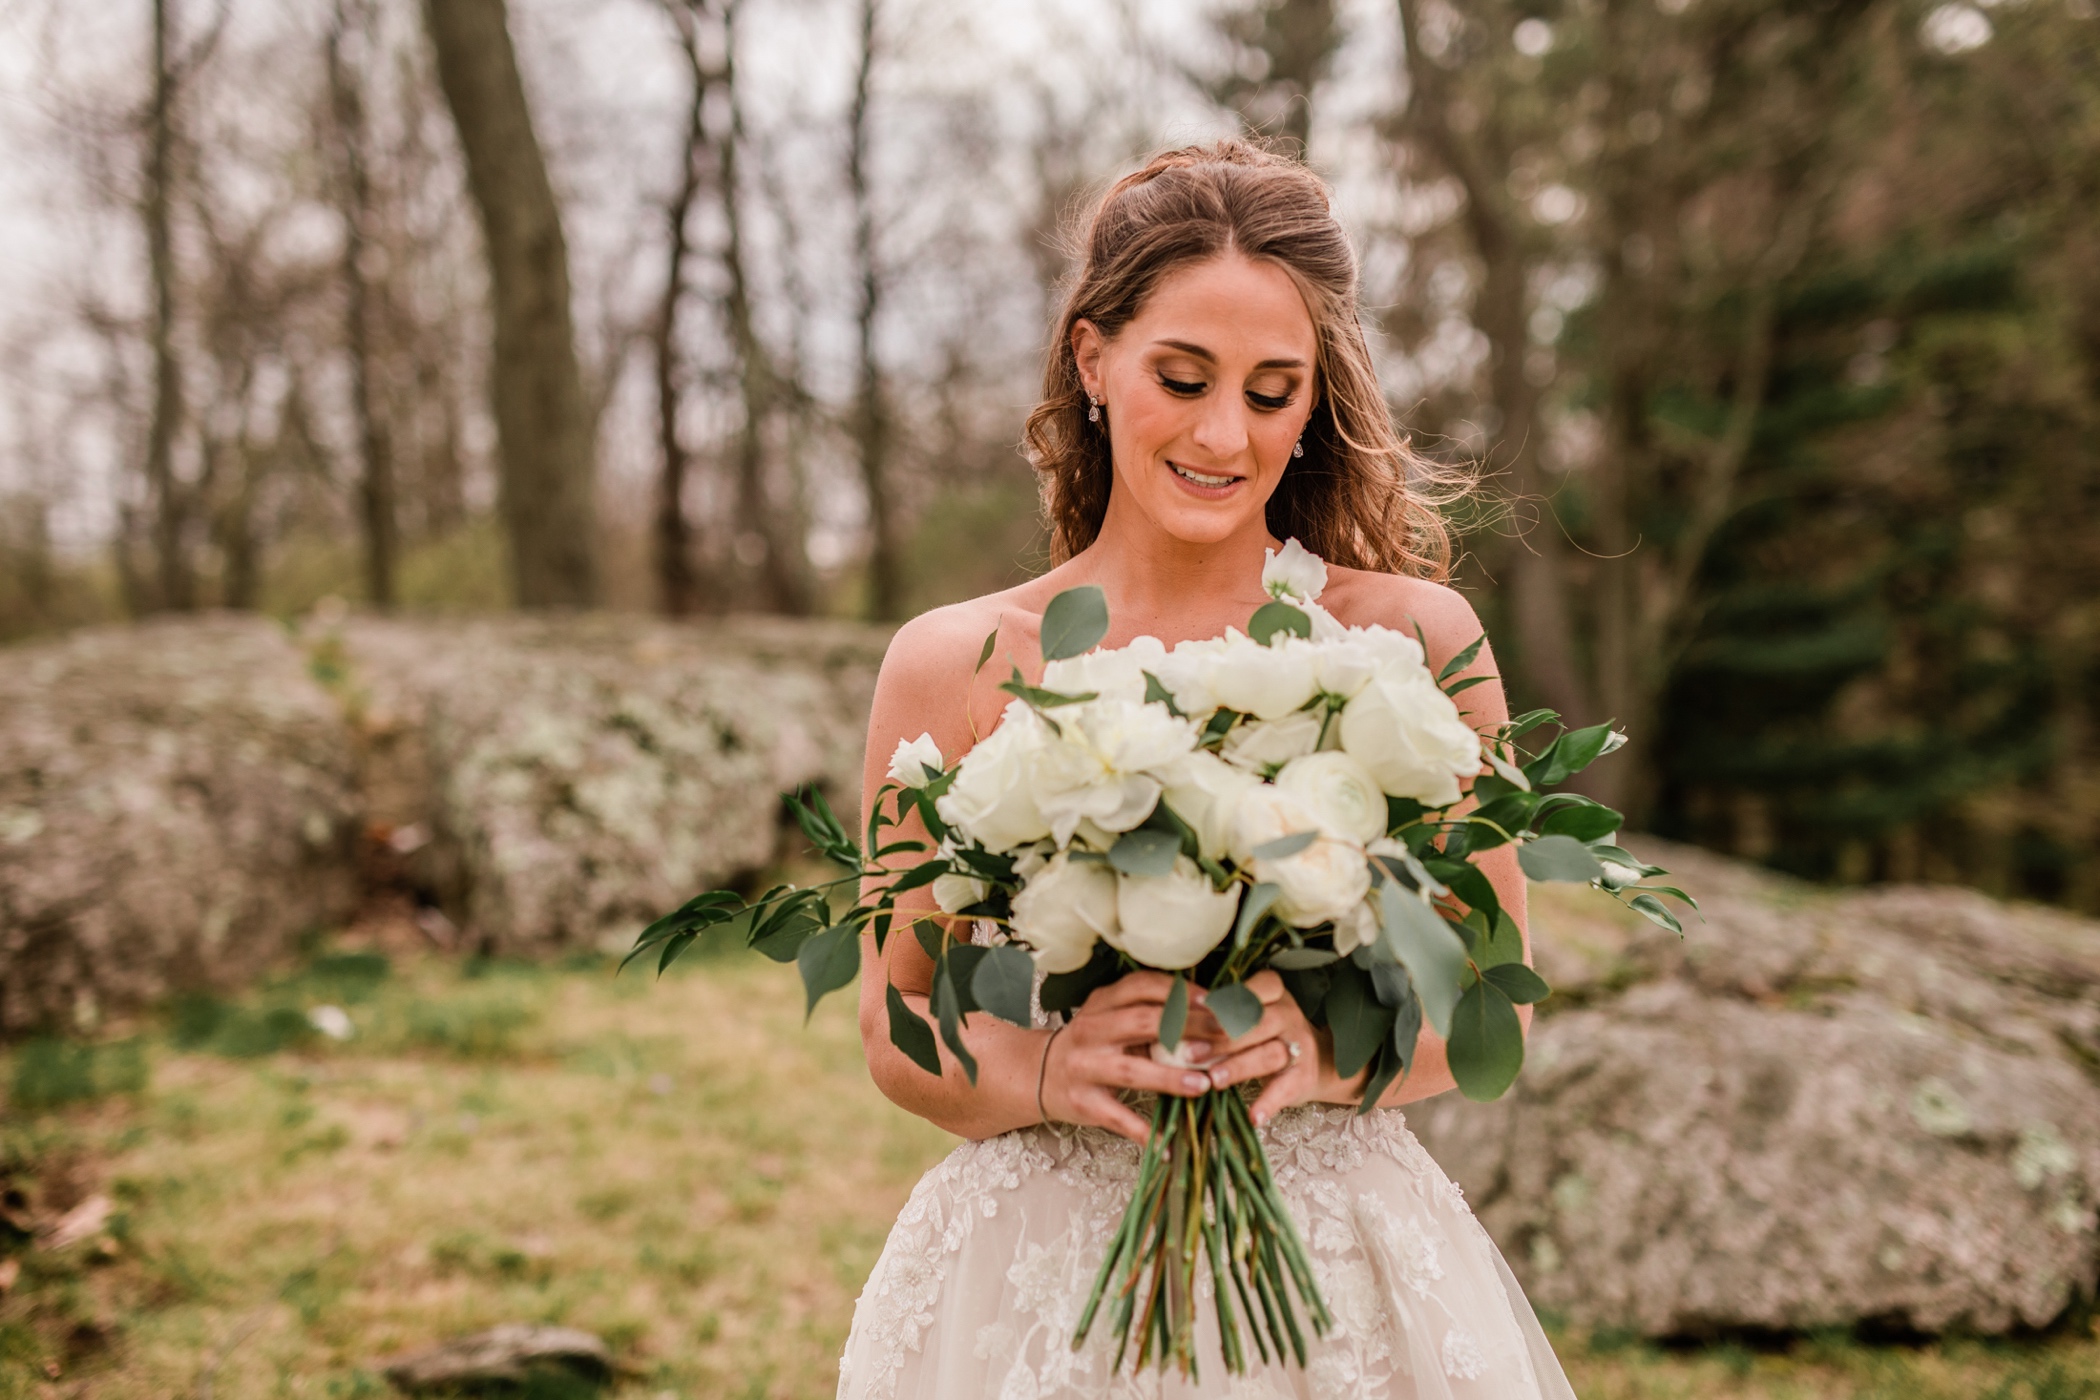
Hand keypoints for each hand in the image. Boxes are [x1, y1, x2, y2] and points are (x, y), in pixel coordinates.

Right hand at [1040, 971, 1217, 1141]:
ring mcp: (1086, 1067)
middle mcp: (1092, 1030)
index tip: (1215, 1002)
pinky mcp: (1084, 1103)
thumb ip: (1150, 1014)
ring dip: (1170, 1077)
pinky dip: (1145, 1133)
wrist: (1039, 1074)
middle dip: (1186, 1029)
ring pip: (1132, 1070)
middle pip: (1143, 1022)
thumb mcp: (1112, 1018)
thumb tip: (1212, 1015)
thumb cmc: (1093, 1043)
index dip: (1180, 992)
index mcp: (1103, 1003)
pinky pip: (1119, 1119)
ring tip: (1204, 1085)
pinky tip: (1172, 1145)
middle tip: (1223, 1038)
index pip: (1143, 986)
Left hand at [1185, 971, 1322, 1127]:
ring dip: (1239, 1067)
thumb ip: (1218, 1014)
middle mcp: (1288, 1014)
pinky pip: (1286, 1088)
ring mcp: (1300, 1045)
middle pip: (1257, 1022)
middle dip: (1222, 1038)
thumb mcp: (1246, 1015)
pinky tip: (1253, 1117)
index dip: (1225, 1001)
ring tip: (1213, 1081)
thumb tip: (1170, 1018)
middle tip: (1191, 1053)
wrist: (1312, 1061)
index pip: (1251, 989)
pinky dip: (1269, 1103)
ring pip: (1270, 1053)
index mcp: (1272, 992)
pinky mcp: (1304, 1076)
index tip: (1197, 1009)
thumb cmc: (1262, 1034)